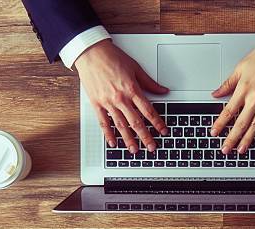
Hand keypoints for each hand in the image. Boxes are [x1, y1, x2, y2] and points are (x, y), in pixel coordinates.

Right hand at [75, 39, 168, 153]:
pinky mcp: (96, 104)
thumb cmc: (112, 57)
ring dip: (129, 139)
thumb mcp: (135, 68)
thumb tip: (163, 90)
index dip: (157, 122)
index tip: (163, 131)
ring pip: (121, 125)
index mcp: (132, 89)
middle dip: (146, 136)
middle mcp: (120, 98)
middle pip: (136, 122)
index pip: (148, 110)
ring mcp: (108, 102)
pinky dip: (108, 134)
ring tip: (135, 150)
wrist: (91, 52)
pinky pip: (103, 122)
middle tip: (152, 147)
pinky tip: (113, 142)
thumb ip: (149, 82)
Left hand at [211, 39, 254, 153]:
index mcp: (244, 89)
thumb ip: (227, 84)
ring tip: (241, 150)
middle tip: (225, 150)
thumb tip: (215, 94)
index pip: (228, 111)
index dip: (220, 124)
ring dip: (248, 139)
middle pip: (241, 123)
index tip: (214, 133)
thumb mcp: (240, 67)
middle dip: (232, 138)